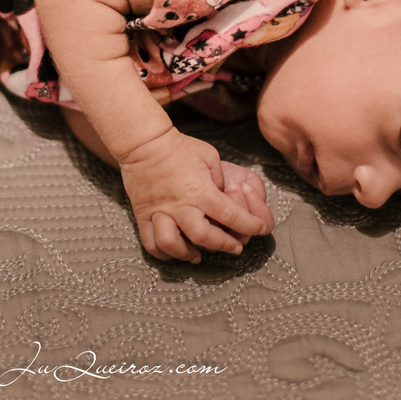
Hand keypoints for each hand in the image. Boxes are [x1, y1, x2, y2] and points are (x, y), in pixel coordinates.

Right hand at [120, 128, 269, 261]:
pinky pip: (150, 243)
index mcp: (201, 191)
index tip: (258, 229)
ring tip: (197, 256)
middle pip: (205, 238)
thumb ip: (220, 180)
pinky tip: (174, 251)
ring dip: (187, 255)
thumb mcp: (210, 156)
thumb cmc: (180, 148)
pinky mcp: (143, 215)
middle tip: (234, 247)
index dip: (249, 226)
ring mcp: (160, 213)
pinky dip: (162, 253)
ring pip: (173, 245)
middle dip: (224, 246)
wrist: (144, 143)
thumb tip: (223, 197)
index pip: (231, 216)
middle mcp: (181, 206)